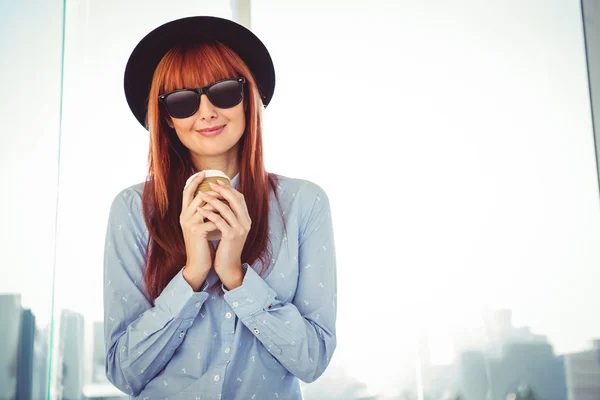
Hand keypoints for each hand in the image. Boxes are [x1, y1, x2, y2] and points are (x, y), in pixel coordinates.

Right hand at [179, 171, 219, 288]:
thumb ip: (203, 212)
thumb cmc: (202, 244)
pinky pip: (212, 220)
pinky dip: (222, 219)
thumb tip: (214, 197)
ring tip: (230, 201)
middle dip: (212, 190)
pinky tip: (229, 219)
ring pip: (206, 206)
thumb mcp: (201, 225)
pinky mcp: (197, 232)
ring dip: (220, 203)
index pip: (186, 192)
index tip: (204, 172)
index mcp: (184, 214)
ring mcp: (189, 224)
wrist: (198, 263)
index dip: (194, 181)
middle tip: (223, 184)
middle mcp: (184, 217)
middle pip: (197, 196)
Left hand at [196, 180, 251, 288]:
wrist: (228, 266)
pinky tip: (199, 210)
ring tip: (200, 195)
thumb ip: (229, 217)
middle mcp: (246, 223)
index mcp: (246, 220)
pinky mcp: (231, 236)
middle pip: (235, 199)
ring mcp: (240, 229)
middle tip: (209, 184)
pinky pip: (219, 220)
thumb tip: (220, 201)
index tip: (217, 182)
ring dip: (212, 199)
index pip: (239, 198)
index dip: (228, 189)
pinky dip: (209, 213)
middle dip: (222, 190)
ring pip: (226, 208)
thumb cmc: (226, 248)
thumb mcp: (231, 230)